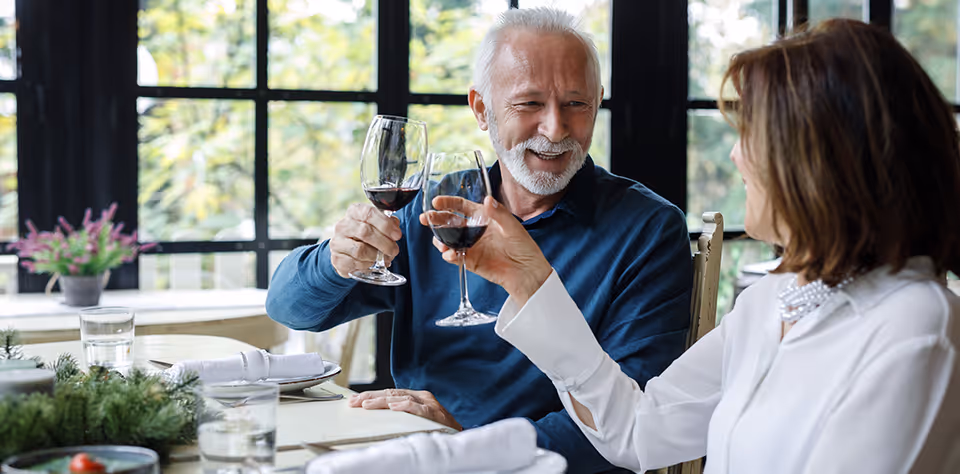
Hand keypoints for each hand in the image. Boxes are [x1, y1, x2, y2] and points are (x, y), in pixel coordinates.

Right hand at [329, 203, 402, 278]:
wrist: (347, 251)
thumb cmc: (365, 236)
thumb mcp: (377, 225)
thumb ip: (387, 223)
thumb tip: (395, 227)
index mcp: (354, 212)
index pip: (369, 213)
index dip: (385, 225)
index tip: (397, 235)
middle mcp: (343, 225)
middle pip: (365, 232)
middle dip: (384, 243)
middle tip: (394, 250)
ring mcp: (337, 242)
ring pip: (360, 250)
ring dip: (377, 256)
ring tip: (386, 258)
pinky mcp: (337, 259)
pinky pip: (355, 263)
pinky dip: (368, 264)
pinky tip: (373, 263)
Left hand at [348, 388, 462, 430]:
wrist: (461, 436)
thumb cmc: (439, 429)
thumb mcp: (418, 419)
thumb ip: (402, 414)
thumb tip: (378, 415)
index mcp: (417, 397)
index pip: (390, 393)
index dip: (371, 396)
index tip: (355, 401)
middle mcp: (422, 397)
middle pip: (391, 393)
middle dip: (370, 398)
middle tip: (354, 402)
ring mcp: (428, 403)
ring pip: (400, 398)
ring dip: (381, 402)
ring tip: (366, 405)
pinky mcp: (434, 412)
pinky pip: (417, 408)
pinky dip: (404, 406)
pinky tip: (393, 407)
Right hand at [420, 196, 551, 305]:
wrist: (526, 272)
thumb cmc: (524, 247)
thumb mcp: (513, 227)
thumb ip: (499, 214)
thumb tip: (487, 200)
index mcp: (484, 218)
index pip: (462, 206)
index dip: (449, 203)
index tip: (437, 202)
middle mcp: (475, 231)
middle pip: (450, 222)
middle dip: (436, 220)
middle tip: (426, 218)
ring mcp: (471, 246)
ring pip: (449, 240)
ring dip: (440, 239)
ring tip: (439, 241)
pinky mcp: (470, 261)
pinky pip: (455, 257)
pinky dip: (449, 255)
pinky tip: (449, 254)